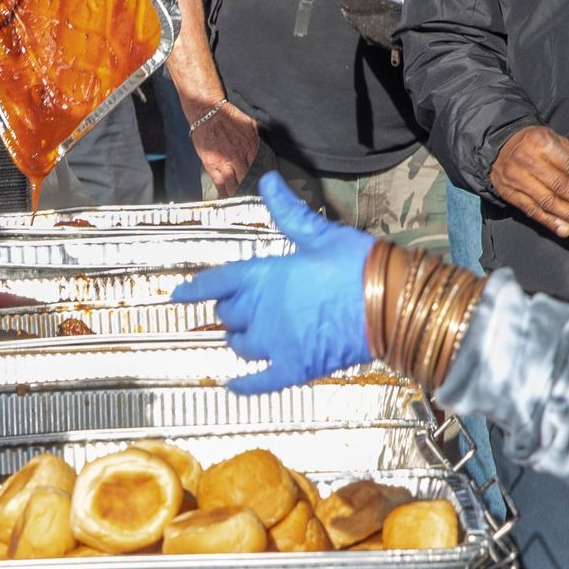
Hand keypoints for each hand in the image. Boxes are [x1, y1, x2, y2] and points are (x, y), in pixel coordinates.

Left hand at [174, 171, 375, 393]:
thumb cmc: (357, 264)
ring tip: (242, 339)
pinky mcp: (294, 368)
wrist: (390, 302)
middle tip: (234, 312)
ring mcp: (276, 342)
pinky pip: (260, 382)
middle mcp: (261, 310)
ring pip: (240, 346)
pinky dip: (245, 386)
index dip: (196, 289)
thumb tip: (268, 181)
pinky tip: (234, 387)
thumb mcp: (320, 234)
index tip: (178, 295)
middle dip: (229, 312)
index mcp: (264, 274)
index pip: (218, 281)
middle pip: (228, 315)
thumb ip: (289, 213)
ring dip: (238, 341)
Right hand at [183, 93, 260, 197]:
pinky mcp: (211, 166)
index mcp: (251, 148)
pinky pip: (220, 185)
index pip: (260, 170)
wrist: (207, 113)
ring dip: (238, 194)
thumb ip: (257, 140)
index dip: (263, 180)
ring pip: (234, 186)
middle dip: (252, 190)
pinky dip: (224, 193)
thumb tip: (263, 149)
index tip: (265, 187)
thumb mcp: (250, 125)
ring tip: (242, 200)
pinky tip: (228, 198)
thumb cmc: (227, 116)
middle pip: (248, 181)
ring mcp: (224, 164)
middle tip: (254, 197)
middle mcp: (238, 158)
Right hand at [489, 123, 568, 239]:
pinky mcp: (510, 194)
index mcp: (542, 143)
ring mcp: (517, 179)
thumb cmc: (534, 144)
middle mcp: (527, 161)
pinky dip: (550, 222)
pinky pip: (532, 210)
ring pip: (546, 201)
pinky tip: (565, 230)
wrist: (498, 147)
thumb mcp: (556, 141)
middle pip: (559, 185)